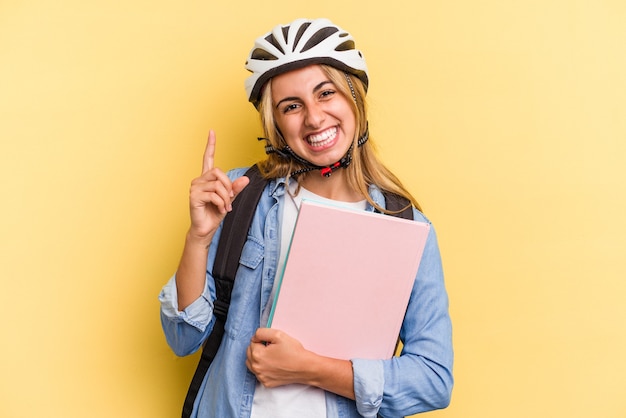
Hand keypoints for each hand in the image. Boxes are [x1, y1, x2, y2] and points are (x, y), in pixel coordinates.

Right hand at [187, 130, 249, 244]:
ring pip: (217, 184)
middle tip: (230, 198)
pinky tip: (221, 209)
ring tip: (226, 207)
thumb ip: (236, 189)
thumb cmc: (215, 213)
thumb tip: (245, 179)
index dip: (210, 145)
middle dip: (228, 185)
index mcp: (207, 178)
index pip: (208, 158)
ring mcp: (195, 187)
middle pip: (218, 172)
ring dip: (226, 197)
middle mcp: (199, 180)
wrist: (205, 229)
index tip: (212, 132)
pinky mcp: (194, 196)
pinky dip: (221, 203)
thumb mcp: (229, 199)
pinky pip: (214, 194)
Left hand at [246, 328, 313, 387]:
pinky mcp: (266, 383)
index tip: (271, 342)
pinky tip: (273, 365)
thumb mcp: (278, 334)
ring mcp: (261, 376)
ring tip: (270, 356)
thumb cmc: (293, 352)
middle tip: (271, 348)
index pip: (252, 342)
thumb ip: (262, 332)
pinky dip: (262, 368)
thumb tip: (254, 337)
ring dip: (257, 358)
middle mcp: (256, 367)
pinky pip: (259, 373)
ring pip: (252, 364)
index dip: (262, 340)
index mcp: (257, 354)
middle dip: (257, 348)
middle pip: (249, 353)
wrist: (305, 368)